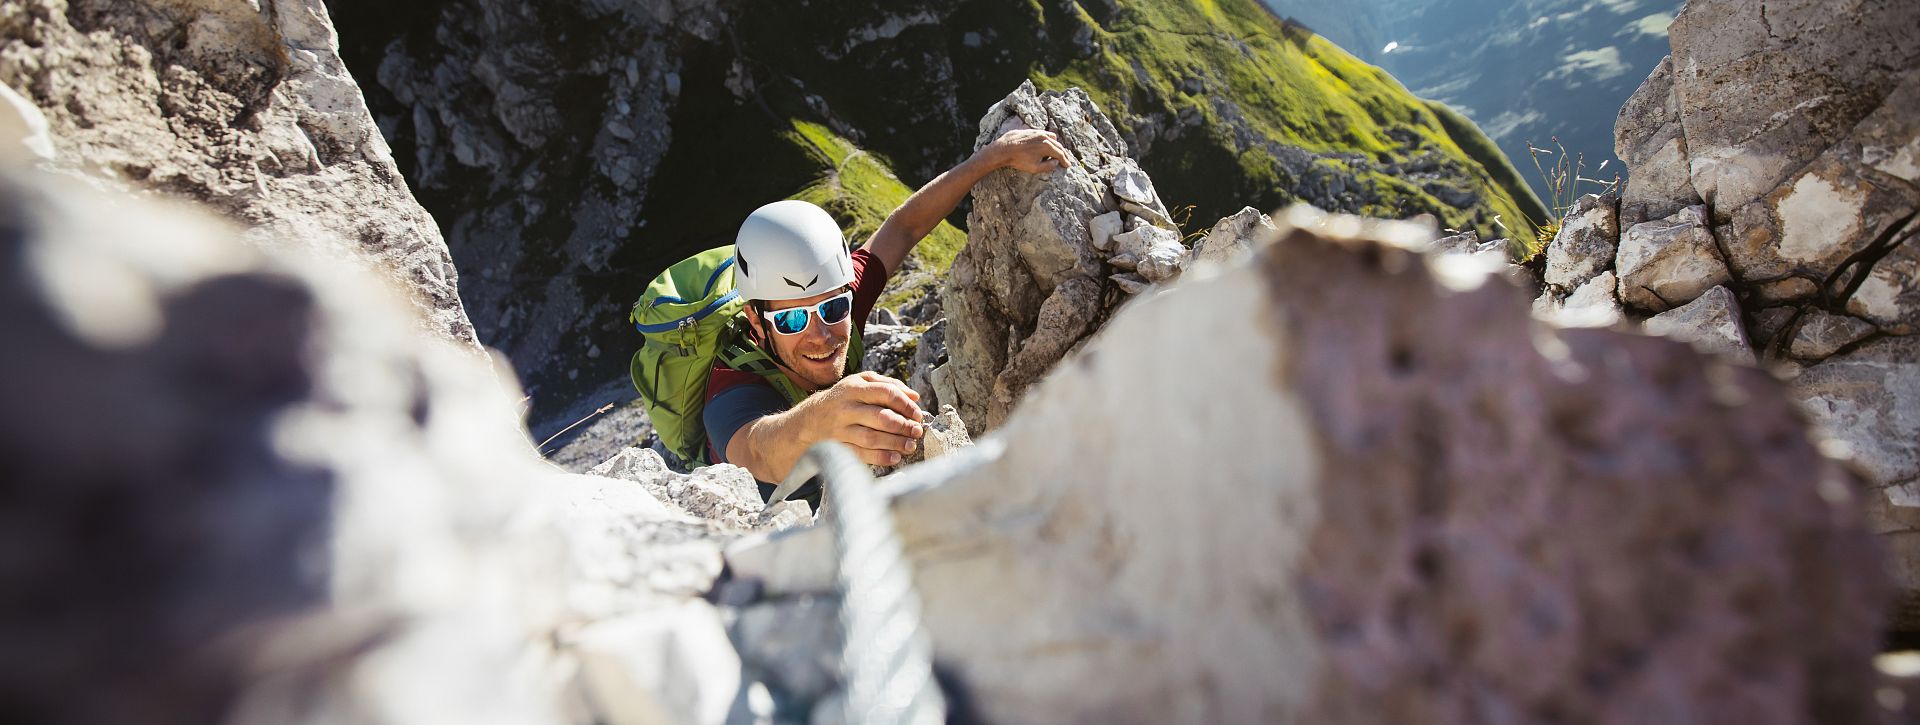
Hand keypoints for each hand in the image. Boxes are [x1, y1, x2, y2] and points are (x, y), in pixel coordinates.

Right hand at [796, 371, 926, 465]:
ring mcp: (840, 429)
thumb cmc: (841, 400)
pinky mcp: (837, 447)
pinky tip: (895, 457)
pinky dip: (880, 457)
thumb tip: (914, 396)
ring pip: (872, 438)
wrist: (806, 421)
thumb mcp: (858, 383)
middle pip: (881, 417)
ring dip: (895, 443)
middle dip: (903, 426)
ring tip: (910, 446)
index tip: (917, 414)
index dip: (905, 405)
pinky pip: (861, 454)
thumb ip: (887, 384)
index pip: (886, 393)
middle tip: (916, 431)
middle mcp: (846, 408)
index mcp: (853, 388)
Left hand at [985, 128, 1072, 173]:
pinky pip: (1042, 134)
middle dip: (1062, 153)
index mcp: (1047, 146)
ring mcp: (1037, 132)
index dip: (1065, 161)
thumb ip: (1048, 166)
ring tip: (1054, 152)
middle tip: (1064, 160)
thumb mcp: (1035, 168)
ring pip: (1051, 137)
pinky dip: (1046, 140)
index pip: (1060, 154)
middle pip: (1058, 145)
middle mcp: (1044, 137)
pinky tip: (1043, 145)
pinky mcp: (1030, 130)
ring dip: (1055, 145)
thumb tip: (1056, 162)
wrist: (1003, 149)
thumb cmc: (1018, 160)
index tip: (1068, 165)